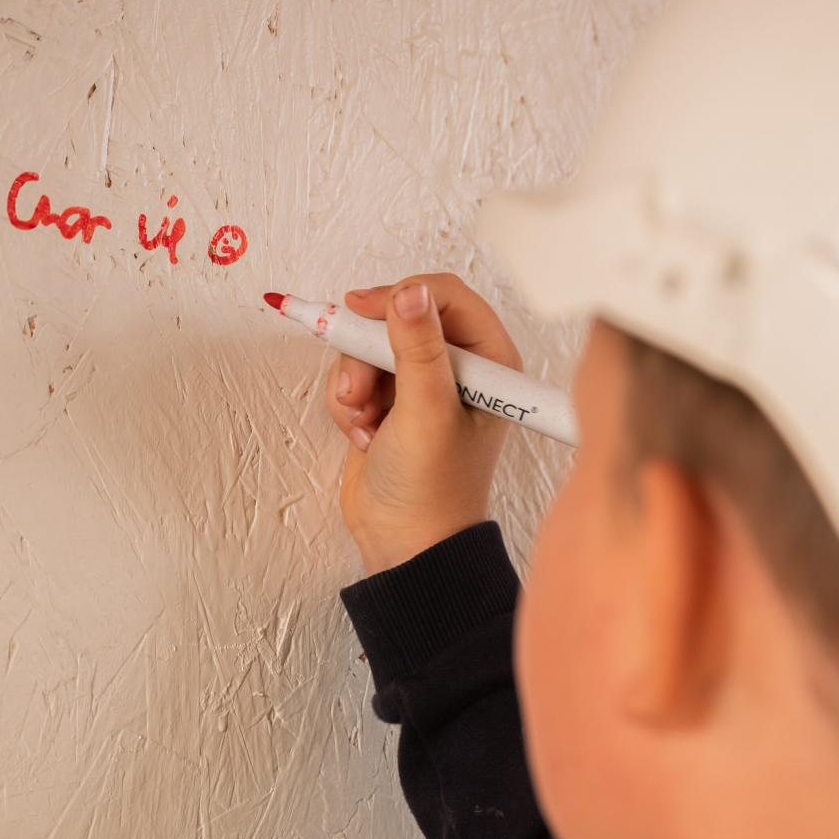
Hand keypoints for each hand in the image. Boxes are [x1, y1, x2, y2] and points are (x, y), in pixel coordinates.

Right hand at [327, 273, 523, 574]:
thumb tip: (410, 294)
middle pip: (399, 316)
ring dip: (355, 380)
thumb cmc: (433, 491)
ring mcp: (421, 384)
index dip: (401, 297)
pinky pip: (354, 373)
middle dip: (370, 349)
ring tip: (365, 421)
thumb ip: (418, 348)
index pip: (446, 297)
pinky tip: (362, 435)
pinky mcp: (389, 401)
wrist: (403, 544)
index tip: (362, 310)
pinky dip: (349, 401)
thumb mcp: (426, 411)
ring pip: (370, 345)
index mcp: (490, 362)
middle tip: (360, 382)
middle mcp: (458, 367)